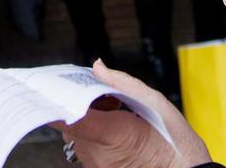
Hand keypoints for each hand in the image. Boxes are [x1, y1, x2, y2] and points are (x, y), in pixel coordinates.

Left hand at [54, 60, 209, 167]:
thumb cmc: (174, 145)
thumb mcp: (155, 103)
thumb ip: (122, 83)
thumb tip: (98, 68)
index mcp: (112, 133)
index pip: (69, 116)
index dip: (56, 98)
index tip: (50, 85)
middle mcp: (98, 153)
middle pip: (71, 120)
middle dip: (79, 101)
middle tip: (105, 94)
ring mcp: (96, 165)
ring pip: (77, 132)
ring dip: (88, 116)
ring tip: (116, 110)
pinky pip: (86, 145)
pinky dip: (95, 131)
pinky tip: (116, 126)